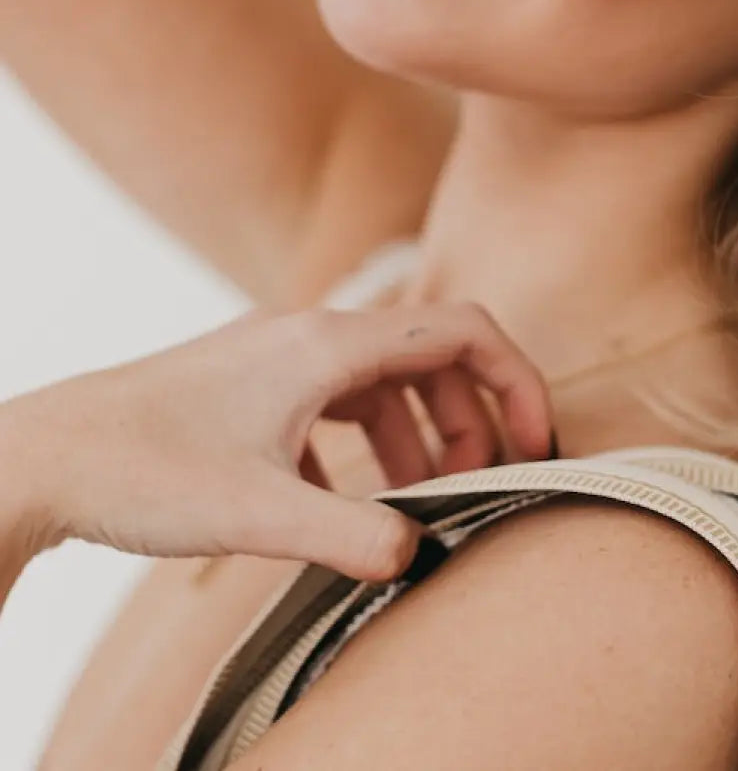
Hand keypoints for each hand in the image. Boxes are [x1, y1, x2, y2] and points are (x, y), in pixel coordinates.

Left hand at [2, 302, 555, 582]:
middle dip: (468, 420)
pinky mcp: (252, 387)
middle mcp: (312, 335)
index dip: (516, 379)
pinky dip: (359, 447)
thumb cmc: (145, 469)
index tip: (536, 440)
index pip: (460, 333)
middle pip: (428, 358)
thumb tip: (419, 555)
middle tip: (475, 487)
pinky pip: (334, 404)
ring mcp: (280, 358)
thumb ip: (350, 534)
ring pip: (381, 383)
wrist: (50, 456)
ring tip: (418, 502)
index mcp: (329, 343)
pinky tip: (338, 503)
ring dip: (416, 437)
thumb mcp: (259, 511)